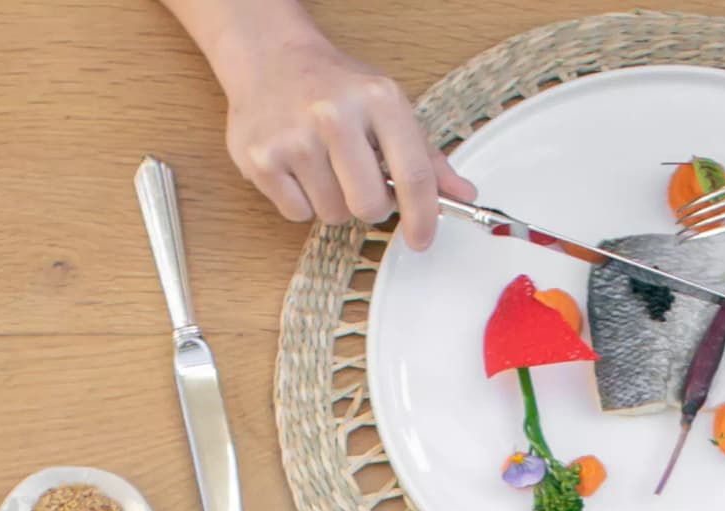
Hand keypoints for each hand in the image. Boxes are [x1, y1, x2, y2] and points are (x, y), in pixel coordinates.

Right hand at [206, 24, 471, 248]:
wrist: (271, 58)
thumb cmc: (335, 85)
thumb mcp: (387, 106)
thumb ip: (426, 155)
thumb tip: (463, 195)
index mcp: (378, 98)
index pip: (414, 175)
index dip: (423, 217)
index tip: (422, 238)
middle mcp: (334, 114)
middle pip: (370, 205)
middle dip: (372, 208)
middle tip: (362, 186)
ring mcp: (293, 137)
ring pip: (332, 214)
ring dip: (335, 202)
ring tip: (325, 165)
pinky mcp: (260, 158)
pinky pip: (297, 213)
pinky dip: (302, 201)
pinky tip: (299, 167)